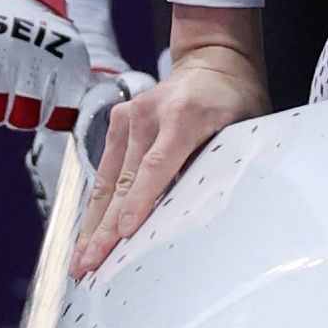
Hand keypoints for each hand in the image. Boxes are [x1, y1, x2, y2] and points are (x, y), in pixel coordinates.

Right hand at [70, 12, 267, 277]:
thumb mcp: (246, 126)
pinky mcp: (115, 123)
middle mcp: (148, 115)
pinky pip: (105, 172)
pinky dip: (97, 207)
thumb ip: (230, 163)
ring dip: (93, 225)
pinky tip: (89, 236)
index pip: (157, 166)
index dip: (140, 201)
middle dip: (104, 229)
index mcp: (184, 116)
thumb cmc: (234, 100)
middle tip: (90, 265)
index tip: (125, 232)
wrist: (212, 62)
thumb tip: (220, 214)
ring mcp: (127, 118)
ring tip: (81, 261)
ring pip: (106, 181)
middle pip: (122, 181)